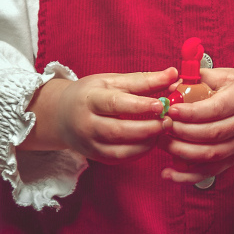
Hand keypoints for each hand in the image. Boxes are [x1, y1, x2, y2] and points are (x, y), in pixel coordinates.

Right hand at [39, 67, 178, 162]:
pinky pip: (120, 159)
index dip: (139, 105)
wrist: (60, 115)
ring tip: (162, 131)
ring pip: (119, 150)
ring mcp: (89, 143)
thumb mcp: (111, 80)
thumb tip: (173, 74)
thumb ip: (143, 80)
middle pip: (117, 130)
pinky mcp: (95, 157)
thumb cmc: (91, 93)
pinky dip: (138, 152)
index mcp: (90, 98)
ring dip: (145, 142)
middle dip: (146, 127)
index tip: (161, 105)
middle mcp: (86, 123)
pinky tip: (151, 141)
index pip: (115, 103)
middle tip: (168, 121)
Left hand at [159, 65, 233, 183]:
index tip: (171, 110)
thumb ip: (202, 78)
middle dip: (183, 132)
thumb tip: (173, 86)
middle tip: (162, 125)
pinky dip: (189, 175)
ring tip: (162, 144)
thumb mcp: (230, 76)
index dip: (191, 112)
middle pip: (212, 134)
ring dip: (183, 152)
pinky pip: (212, 171)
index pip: (216, 109)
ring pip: (211, 155)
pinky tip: (170, 173)